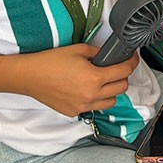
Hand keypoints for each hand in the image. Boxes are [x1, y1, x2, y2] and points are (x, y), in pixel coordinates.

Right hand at [23, 44, 138, 116]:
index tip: (132, 58)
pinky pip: (94, 108)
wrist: (29, 76)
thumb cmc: (51, 61)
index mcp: (95, 78)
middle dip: (123, 76)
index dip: (131, 63)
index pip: (124, 72)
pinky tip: (88, 90)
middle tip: (117, 68)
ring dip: (112, 91)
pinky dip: (96, 100)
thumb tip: (109, 55)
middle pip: (122, 88)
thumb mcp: (79, 50)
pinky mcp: (73, 112)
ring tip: (103, 81)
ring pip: (111, 102)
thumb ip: (98, 53)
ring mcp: (83, 106)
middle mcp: (91, 95)